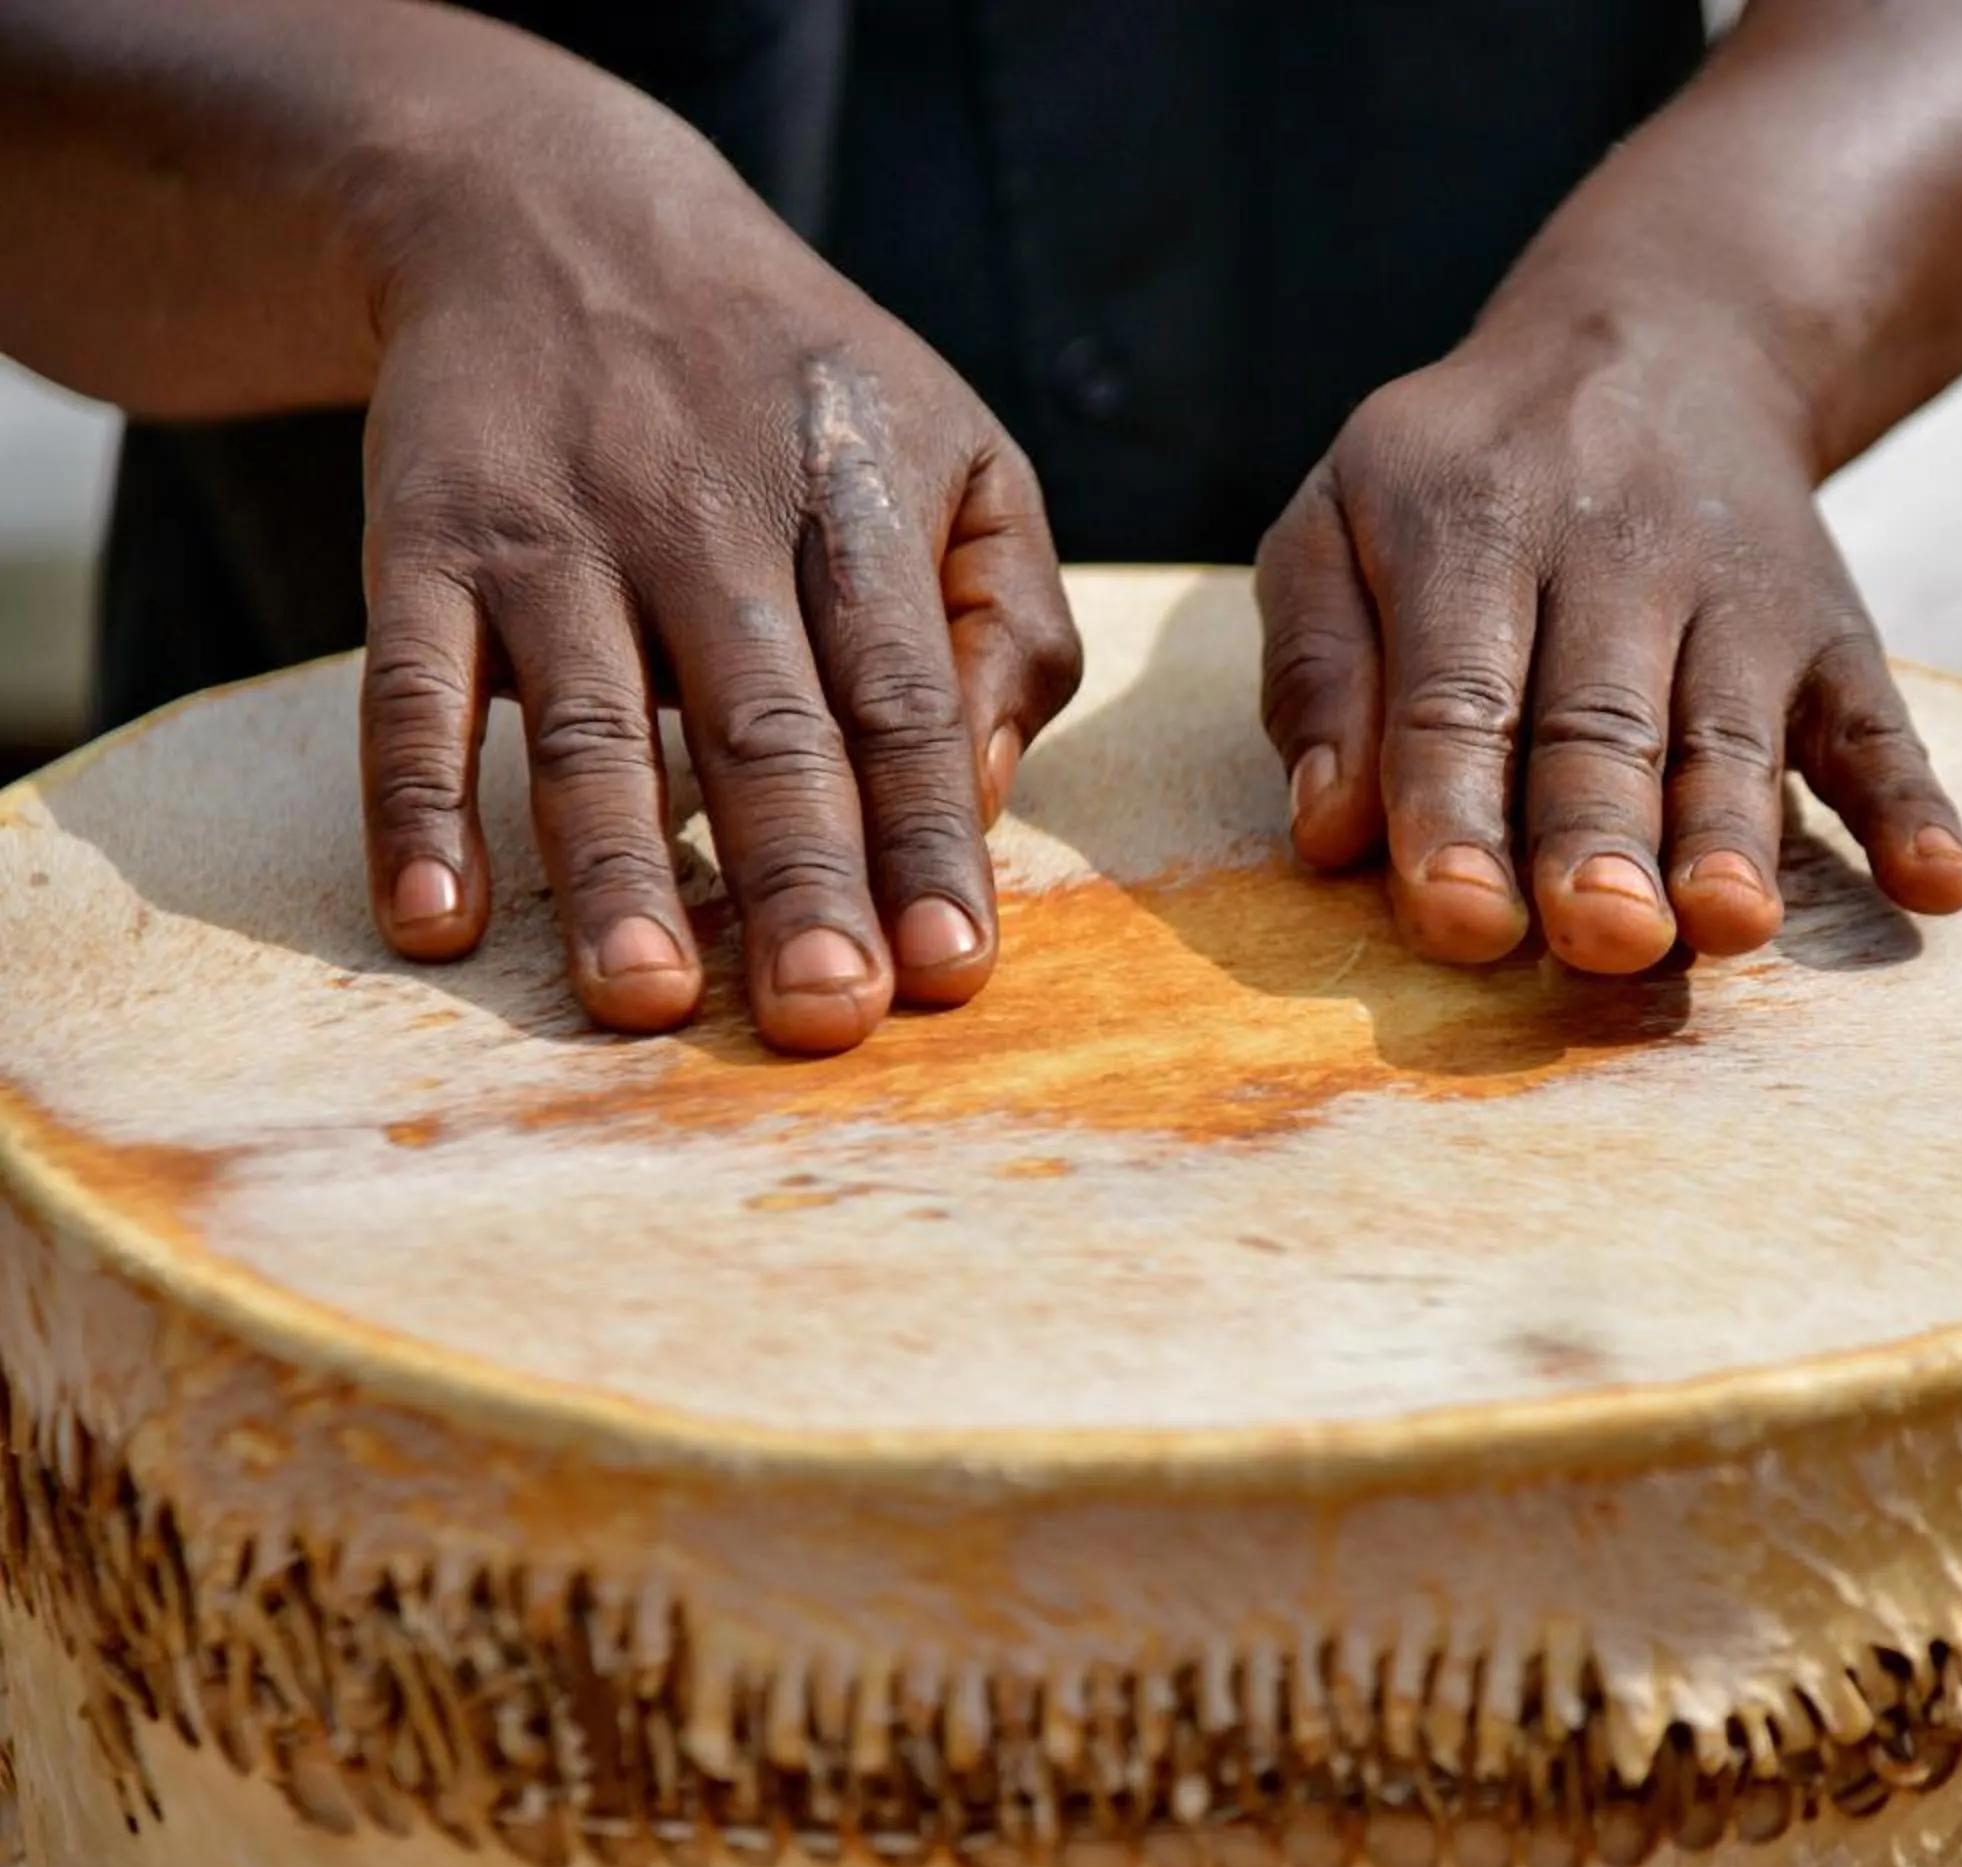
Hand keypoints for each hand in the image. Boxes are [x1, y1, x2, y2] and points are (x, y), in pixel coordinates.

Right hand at [359, 110, 1076, 1053]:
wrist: (557, 211)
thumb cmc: (798, 387)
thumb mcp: (958, 455)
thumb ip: (1006, 624)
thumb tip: (981, 791)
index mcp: (853, 507)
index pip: (905, 701)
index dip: (929, 837)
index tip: (951, 968)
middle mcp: (707, 522)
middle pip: (763, 728)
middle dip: (797, 882)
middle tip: (822, 1017)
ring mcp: (557, 535)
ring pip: (592, 725)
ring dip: (612, 871)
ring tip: (644, 1001)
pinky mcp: (424, 541)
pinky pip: (413, 687)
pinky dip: (415, 804)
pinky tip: (434, 921)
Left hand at [1256, 304, 1961, 976]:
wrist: (1664, 338)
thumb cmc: (1463, 478)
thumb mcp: (1343, 516)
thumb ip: (1318, 664)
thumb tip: (1326, 831)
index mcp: (1469, 525)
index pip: (1456, 692)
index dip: (1455, 808)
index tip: (1461, 916)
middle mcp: (1614, 555)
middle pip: (1600, 722)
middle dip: (1599, 831)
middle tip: (1600, 932)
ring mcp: (1739, 594)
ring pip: (1732, 732)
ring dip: (1735, 831)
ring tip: (1730, 924)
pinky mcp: (1832, 629)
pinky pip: (1879, 723)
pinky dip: (1914, 805)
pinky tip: (1940, 885)